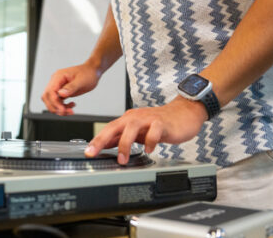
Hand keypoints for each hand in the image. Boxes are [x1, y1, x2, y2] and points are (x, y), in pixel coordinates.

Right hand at [41, 62, 102, 114]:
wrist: (92, 71)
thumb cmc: (88, 73)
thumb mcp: (81, 81)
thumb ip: (71, 87)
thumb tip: (60, 94)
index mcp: (59, 76)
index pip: (50, 91)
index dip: (54, 102)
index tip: (62, 109)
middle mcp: (56, 81)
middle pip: (47, 97)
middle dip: (55, 107)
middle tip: (65, 112)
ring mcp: (58, 86)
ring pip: (52, 101)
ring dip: (59, 108)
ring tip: (70, 111)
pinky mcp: (62, 91)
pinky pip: (58, 101)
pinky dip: (63, 106)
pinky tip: (71, 105)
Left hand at [84, 97, 207, 162]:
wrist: (184, 113)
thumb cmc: (160, 123)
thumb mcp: (139, 131)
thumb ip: (124, 137)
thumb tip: (106, 145)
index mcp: (128, 119)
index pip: (108, 129)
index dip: (97, 140)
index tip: (88, 152)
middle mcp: (135, 117)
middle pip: (114, 126)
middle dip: (102, 139)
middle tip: (93, 152)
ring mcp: (148, 119)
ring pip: (131, 128)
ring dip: (125, 144)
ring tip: (122, 159)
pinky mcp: (162, 123)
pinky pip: (154, 131)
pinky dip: (150, 141)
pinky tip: (149, 150)